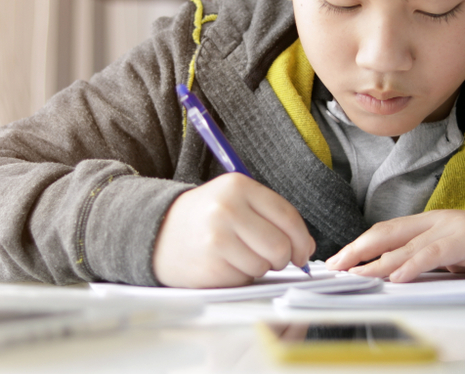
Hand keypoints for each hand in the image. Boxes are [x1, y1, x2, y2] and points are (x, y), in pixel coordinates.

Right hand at [153, 173, 315, 287]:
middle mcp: (227, 209)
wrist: (157, 231)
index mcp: (238, 186)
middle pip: (280, 245)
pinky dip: (240, 277)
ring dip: (258, 268)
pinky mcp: (210, 264)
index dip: (302, 239)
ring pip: (264, 266)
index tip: (303, 252)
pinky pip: (244, 279)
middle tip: (271, 258)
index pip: (287, 216)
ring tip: (238, 256)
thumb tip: (306, 246)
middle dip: (282, 258)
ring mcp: (217, 237)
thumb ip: (272, 216)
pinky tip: (224, 264)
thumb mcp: (236, 201)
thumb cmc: (205, 217)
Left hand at [325, 210, 464, 281]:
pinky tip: (397, 276)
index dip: (359, 244)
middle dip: (358, 250)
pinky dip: (412, 266)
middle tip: (336, 265)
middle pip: (386, 234)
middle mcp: (431, 222)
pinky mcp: (462, 242)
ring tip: (357, 274)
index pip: (383, 230)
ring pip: (404, 246)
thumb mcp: (443, 249)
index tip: (339, 259)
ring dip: (377, 263)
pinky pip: (432, 255)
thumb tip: (388, 272)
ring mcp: (446, 230)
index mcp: (424, 222)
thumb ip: (418, 256)